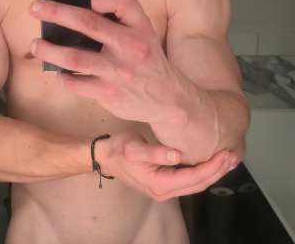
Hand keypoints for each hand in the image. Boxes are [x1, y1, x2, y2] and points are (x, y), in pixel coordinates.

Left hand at [30, 0, 183, 123]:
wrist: (169, 100)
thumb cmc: (148, 59)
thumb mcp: (145, 33)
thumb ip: (121, 17)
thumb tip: (81, 6)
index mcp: (140, 27)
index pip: (123, 0)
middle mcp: (130, 46)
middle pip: (88, 23)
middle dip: (57, 13)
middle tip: (35, 8)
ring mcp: (118, 72)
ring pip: (74, 58)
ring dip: (49, 50)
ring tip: (35, 45)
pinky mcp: (108, 94)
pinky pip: (76, 84)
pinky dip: (64, 78)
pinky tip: (60, 73)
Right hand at [96, 133, 239, 201]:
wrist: (105, 156)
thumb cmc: (119, 149)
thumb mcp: (134, 148)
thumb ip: (155, 152)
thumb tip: (177, 155)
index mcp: (161, 184)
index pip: (194, 178)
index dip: (212, 167)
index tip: (226, 153)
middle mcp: (166, 191)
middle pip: (199, 184)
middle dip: (218, 171)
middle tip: (235, 155)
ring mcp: (166, 189)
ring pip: (196, 183)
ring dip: (214, 172)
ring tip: (229, 159)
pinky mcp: (165, 182)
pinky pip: (190, 180)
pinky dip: (204, 171)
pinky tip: (212, 161)